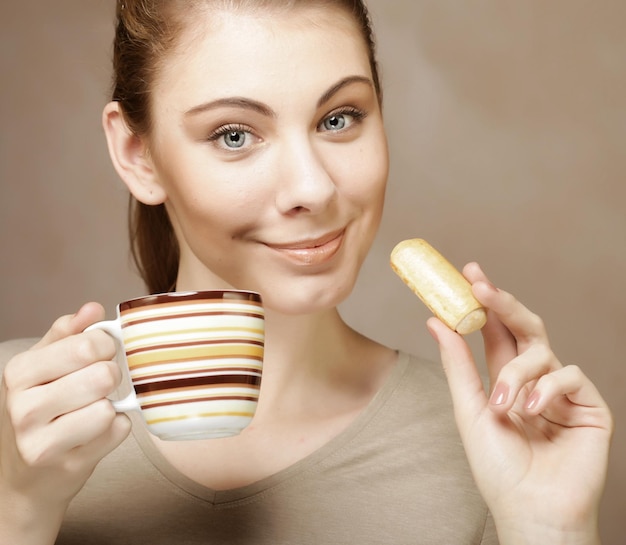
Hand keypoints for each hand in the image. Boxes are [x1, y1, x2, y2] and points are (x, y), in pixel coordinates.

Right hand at [0, 303, 130, 543]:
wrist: (26, 475)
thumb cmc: (41, 409)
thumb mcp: (42, 366)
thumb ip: (67, 333)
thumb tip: (92, 308)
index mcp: (19, 373)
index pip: (87, 345)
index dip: (107, 346)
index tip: (102, 353)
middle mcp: (24, 408)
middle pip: (102, 375)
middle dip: (110, 375)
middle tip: (100, 383)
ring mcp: (43, 442)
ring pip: (109, 407)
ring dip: (111, 405)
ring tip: (94, 408)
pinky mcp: (69, 466)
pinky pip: (119, 431)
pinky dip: (117, 427)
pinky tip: (97, 431)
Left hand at [427, 263, 612, 544]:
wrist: (530, 509)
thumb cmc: (497, 466)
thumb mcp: (469, 409)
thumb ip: (458, 364)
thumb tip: (435, 321)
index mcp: (506, 379)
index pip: (497, 331)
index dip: (485, 303)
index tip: (469, 273)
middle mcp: (535, 379)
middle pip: (524, 328)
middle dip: (503, 303)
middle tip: (481, 285)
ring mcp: (562, 391)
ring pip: (541, 352)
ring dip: (517, 373)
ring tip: (505, 405)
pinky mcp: (589, 405)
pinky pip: (570, 375)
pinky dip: (548, 388)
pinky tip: (533, 410)